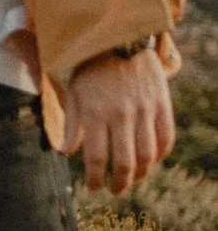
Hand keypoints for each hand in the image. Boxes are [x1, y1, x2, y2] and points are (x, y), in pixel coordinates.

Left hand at [63, 45, 174, 194]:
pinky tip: (152, 160)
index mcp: (94, 113)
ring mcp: (144, 110)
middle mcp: (120, 115)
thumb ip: (72, 124)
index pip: (96, 158)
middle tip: (115, 190)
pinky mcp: (161, 104)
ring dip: (141, 173)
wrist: (119, 40)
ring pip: (147, 155)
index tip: (94, 188)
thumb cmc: (90, 69)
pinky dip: (161, 154)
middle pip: (124, 162)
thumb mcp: (74, 93)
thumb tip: (65, 153)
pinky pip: (166, 137)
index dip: (95, 178)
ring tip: (133, 178)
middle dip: (119, 183)